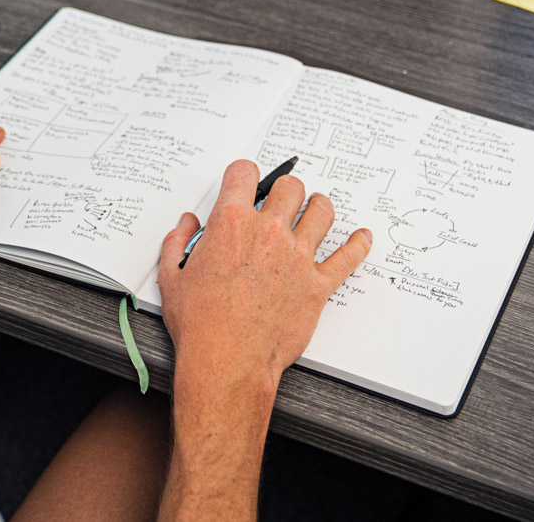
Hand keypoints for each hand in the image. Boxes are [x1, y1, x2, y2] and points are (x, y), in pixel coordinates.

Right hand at [158, 159, 372, 389]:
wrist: (227, 360)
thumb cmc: (202, 324)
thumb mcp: (171, 277)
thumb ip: (177, 242)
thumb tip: (186, 225)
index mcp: (232, 225)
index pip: (245, 174)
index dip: (244, 174)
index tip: (245, 181)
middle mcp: (269, 234)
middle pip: (290, 188)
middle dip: (283, 189)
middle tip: (280, 199)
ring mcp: (298, 258)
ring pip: (322, 211)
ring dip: (318, 206)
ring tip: (315, 209)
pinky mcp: (317, 285)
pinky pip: (348, 257)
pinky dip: (358, 245)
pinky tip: (361, 238)